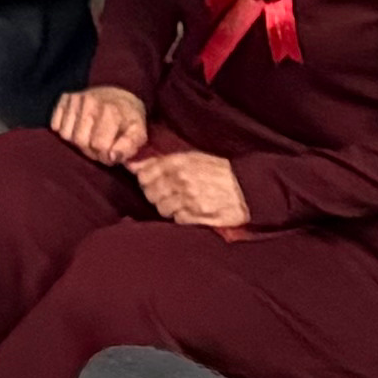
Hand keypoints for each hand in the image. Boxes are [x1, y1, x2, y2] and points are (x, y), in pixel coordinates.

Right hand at [51, 84, 148, 163]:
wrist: (120, 92)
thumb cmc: (129, 117)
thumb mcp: (138, 133)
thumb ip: (129, 147)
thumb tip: (111, 157)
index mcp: (110, 111)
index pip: (99, 145)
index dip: (105, 156)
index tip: (111, 154)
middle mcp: (90, 102)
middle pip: (80, 141)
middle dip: (91, 151)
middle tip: (100, 148)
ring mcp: (75, 99)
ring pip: (66, 135)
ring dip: (78, 142)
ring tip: (90, 138)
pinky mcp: (65, 98)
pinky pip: (56, 125)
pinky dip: (66, 130)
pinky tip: (79, 128)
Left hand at [133, 147, 248, 231]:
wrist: (247, 188)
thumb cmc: (219, 172)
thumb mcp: (192, 158)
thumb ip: (160, 161)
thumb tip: (131, 165)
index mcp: (178, 163)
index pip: (144, 175)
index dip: (147, 181)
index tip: (154, 183)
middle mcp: (181, 180)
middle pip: (151, 193)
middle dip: (157, 195)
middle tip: (171, 194)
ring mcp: (188, 199)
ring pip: (162, 208)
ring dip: (170, 207)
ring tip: (183, 203)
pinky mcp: (197, 216)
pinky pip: (177, 219)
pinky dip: (182, 217)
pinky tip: (192, 211)